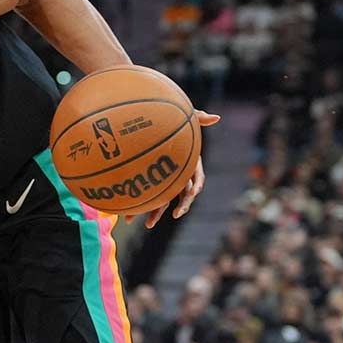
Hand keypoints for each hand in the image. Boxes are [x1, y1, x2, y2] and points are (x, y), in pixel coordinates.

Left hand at [134, 111, 220, 228]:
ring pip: (162, 201)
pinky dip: (137, 207)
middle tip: (176, 214)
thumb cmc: (170, 121)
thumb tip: (216, 116)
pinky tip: (126, 217)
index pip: (197, 179)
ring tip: (147, 225)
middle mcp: (177, 176)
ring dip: (154, 213)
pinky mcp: (148, 184)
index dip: (196, 186)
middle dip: (181, 206)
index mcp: (188, 165)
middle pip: (181, 195)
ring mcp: (162, 181)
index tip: (194, 192)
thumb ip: (198, 117)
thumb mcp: (184, 117)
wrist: (147, 126)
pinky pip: (145, 198)